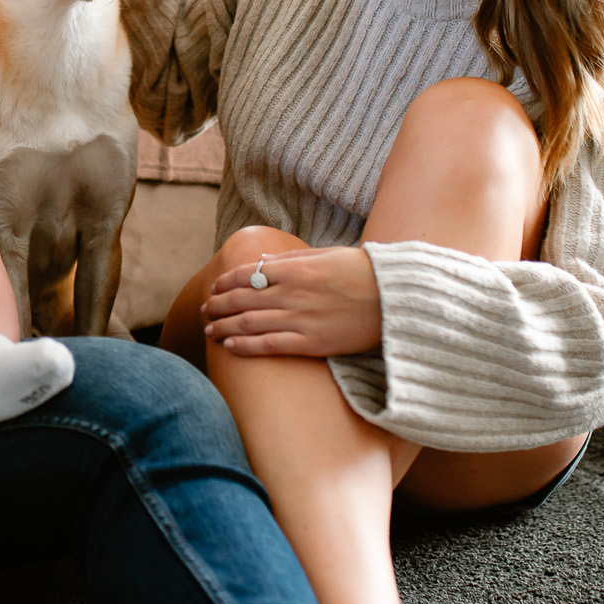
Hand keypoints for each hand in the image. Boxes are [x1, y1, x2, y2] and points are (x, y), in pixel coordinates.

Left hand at [202, 247, 381, 357]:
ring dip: (224, 327)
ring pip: (249, 324)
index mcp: (294, 269)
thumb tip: (262, 261)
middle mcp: (292, 293)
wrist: (397, 298)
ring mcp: (300, 319)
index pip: (246, 274)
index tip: (214, 288)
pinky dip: (246, 347)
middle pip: (241, 299)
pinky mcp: (312, 343)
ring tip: (210, 331)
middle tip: (205, 310)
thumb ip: (291, 259)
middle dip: (218, 305)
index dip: (225, 282)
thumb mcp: (325, 255)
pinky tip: (230, 348)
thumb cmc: (364, 273)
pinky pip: (270, 345)